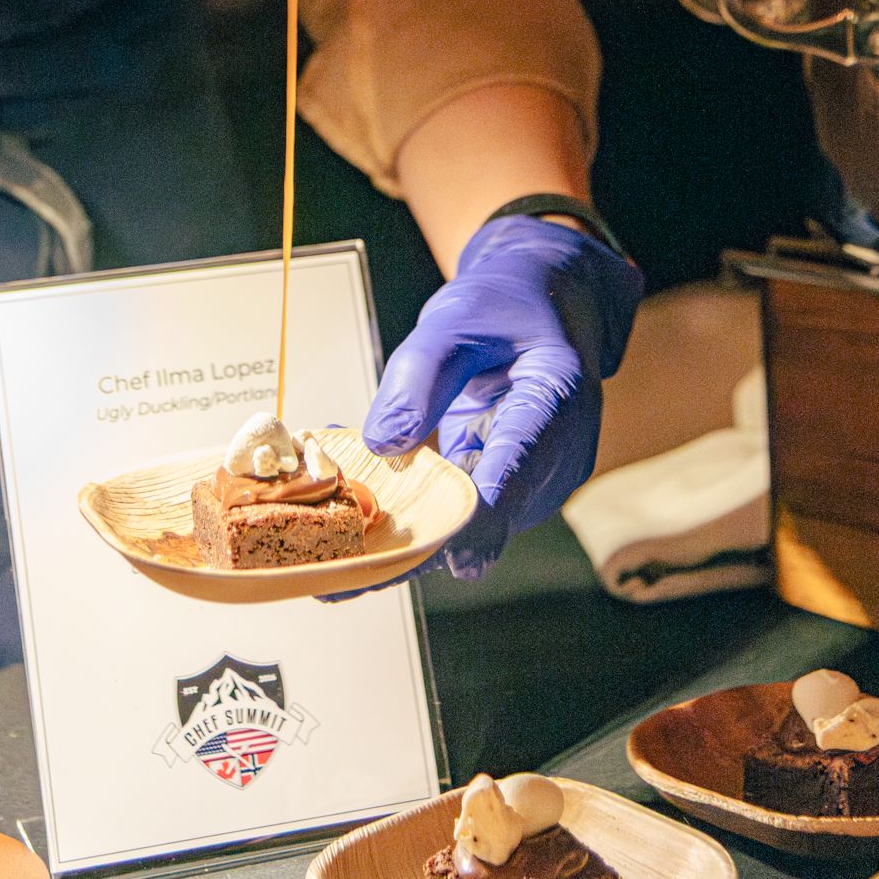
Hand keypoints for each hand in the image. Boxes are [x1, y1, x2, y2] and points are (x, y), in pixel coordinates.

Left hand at [363, 216, 642, 578]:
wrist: (538, 307)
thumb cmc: (504, 305)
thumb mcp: (456, 319)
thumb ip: (420, 378)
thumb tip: (382, 444)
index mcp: (557, 399)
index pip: (518, 467)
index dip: (478, 517)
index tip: (440, 552)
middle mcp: (556, 455)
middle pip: (485, 518)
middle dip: (412, 547)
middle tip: (336, 573)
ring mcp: (532, 481)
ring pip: (465, 527)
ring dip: (398, 534)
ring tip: (321, 536)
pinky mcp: (502, 491)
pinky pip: (453, 511)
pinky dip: (403, 511)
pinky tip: (346, 503)